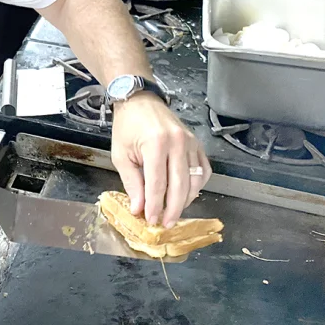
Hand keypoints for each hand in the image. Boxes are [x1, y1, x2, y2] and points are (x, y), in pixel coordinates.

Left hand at [111, 92, 210, 227]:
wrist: (140, 101)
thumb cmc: (127, 127)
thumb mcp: (121, 155)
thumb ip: (132, 183)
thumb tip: (139, 208)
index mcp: (156, 144)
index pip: (158, 184)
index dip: (155, 205)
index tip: (151, 220)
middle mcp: (178, 142)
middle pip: (180, 185)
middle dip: (173, 208)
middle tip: (165, 223)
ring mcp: (191, 142)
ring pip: (195, 180)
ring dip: (186, 200)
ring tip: (174, 212)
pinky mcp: (197, 143)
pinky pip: (203, 169)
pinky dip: (197, 185)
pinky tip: (186, 193)